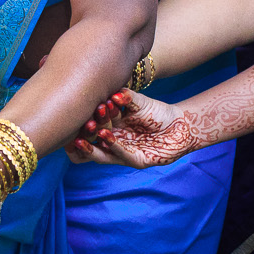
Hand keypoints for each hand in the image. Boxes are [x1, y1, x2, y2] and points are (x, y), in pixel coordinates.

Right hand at [67, 90, 195, 168]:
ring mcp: (122, 153)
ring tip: (86, 134)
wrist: (181, 125)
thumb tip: (110, 92)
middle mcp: (112, 142)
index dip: (80, 122)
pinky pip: (120, 155)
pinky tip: (105, 136)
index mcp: (110, 127)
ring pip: (99, 155)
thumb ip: (124, 97)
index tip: (73, 112)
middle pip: (90, 143)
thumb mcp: (137, 101)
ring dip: (90, 146)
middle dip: (83, 133)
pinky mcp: (136, 161)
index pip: (89, 127)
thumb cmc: (157, 113)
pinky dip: (112, 145)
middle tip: (79, 123)